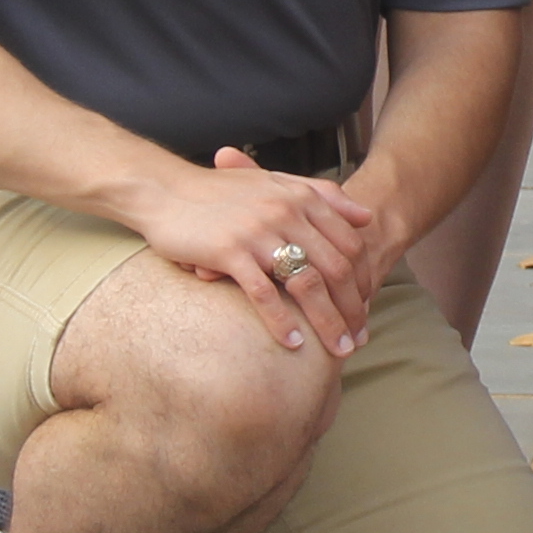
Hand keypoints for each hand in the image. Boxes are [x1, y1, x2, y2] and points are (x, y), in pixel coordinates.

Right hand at [134, 152, 382, 354]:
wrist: (166, 190)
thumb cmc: (221, 191)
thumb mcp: (277, 182)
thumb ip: (322, 196)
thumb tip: (367, 216)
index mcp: (302, 197)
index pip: (349, 244)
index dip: (363, 279)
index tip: (366, 308)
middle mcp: (286, 212)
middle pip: (335, 268)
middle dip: (352, 308)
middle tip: (360, 338)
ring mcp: (259, 232)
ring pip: (306, 284)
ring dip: (327, 322)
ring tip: (338, 350)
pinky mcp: (230, 251)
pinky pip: (263, 293)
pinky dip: (281, 321)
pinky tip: (293, 343)